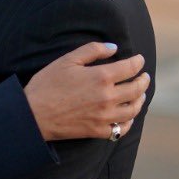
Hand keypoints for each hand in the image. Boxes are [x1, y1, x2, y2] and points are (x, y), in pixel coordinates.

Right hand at [25, 42, 147, 140]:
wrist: (33, 114)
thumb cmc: (47, 84)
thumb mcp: (67, 60)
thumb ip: (92, 50)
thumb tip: (114, 48)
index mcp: (101, 77)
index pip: (130, 68)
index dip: (138, 62)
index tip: (139, 60)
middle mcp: (108, 97)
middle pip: (137, 88)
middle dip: (143, 80)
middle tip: (144, 76)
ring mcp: (105, 116)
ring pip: (133, 109)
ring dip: (140, 100)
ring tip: (141, 94)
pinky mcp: (98, 131)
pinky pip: (122, 129)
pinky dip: (129, 122)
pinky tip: (128, 116)